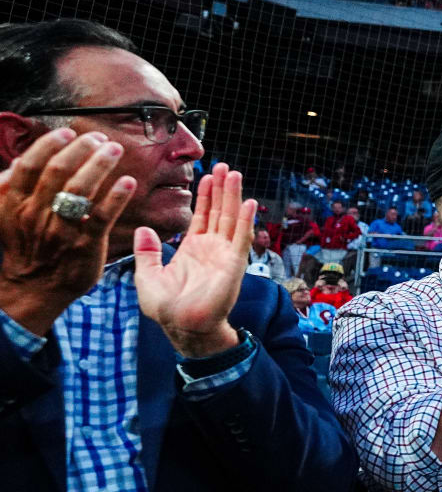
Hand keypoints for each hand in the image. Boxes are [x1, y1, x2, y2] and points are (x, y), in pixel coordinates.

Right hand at [0, 128, 136, 335]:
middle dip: (81, 149)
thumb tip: (20, 161)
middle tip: (98, 138)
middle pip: (58, 172)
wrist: (33, 288)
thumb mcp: (7, 216)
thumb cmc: (26, 246)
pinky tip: (128, 182)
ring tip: (114, 150)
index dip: (48, 145)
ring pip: (81, 190)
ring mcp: (60, 230)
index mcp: (14, 203)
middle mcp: (35, 214)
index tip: (67, 133)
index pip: (30, 165)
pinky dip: (116, 197)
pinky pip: (102, 216)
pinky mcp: (85, 245)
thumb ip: (11, 189)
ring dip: (100, 165)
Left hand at [133, 164, 253, 357]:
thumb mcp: (147, 274)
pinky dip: (245, 220)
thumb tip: (143, 229)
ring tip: (234, 173)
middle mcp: (211, 249)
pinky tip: (248, 202)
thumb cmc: (164, 307)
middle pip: (219, 212)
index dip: (205, 196)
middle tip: (224, 165)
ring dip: (233, 196)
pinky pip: (240, 237)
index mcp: (192, 250)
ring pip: (230, 219)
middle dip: (221, 189)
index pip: (202, 216)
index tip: (206, 175)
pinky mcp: (233, 264)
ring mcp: (224, 255)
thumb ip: (147, 251)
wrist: (181, 326)